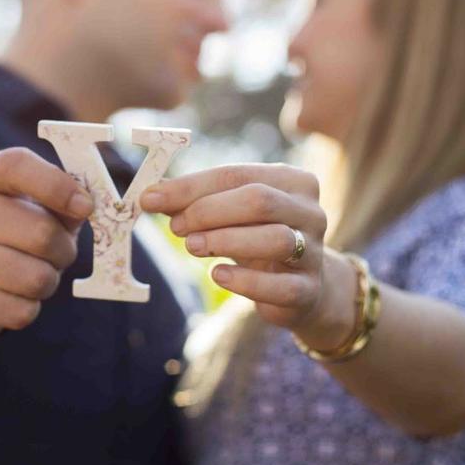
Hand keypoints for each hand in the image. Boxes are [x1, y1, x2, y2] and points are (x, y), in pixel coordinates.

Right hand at [0, 147, 93, 342]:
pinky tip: (15, 296)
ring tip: (37, 274)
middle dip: (64, 251)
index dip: (56, 185)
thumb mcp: (40, 206)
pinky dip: (30, 308)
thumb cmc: (16, 232)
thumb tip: (83, 207)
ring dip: (49, 282)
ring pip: (35, 279)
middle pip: (41, 234)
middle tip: (58, 253)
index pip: (16, 166)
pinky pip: (20, 312)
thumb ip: (65, 203)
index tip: (85, 207)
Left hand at [140, 163, 334, 334]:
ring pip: (275, 238)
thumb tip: (151, 196)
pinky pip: (279, 285)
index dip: (191, 186)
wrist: (300, 287)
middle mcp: (310, 211)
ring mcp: (314, 252)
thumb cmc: (258, 239)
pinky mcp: (309, 290)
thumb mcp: (230, 215)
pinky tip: (217, 274)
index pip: (237, 174)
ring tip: (191, 246)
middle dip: (209, 211)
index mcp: (292, 181)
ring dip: (225, 240)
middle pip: (259, 201)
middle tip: (176, 227)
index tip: (151, 198)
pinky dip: (244, 280)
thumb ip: (195, 203)